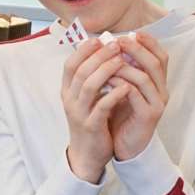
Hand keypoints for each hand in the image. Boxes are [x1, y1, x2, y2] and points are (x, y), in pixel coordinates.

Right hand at [61, 39, 128, 182]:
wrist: (87, 155)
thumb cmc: (90, 122)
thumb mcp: (86, 99)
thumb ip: (91, 79)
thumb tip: (102, 53)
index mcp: (67, 91)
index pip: (70, 64)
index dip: (84, 50)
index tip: (99, 39)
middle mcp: (69, 100)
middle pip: (80, 71)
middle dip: (98, 55)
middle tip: (116, 44)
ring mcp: (79, 113)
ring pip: (89, 86)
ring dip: (106, 70)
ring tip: (122, 60)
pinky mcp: (91, 126)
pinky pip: (101, 107)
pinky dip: (114, 94)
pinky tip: (127, 86)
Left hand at [108, 33, 168, 162]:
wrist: (126, 146)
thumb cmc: (123, 115)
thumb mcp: (124, 89)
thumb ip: (124, 70)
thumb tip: (111, 45)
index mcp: (158, 83)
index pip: (161, 56)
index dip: (149, 42)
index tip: (133, 33)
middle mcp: (162, 91)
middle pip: (155, 63)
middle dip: (137, 49)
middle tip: (119, 41)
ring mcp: (157, 104)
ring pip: (145, 78)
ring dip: (126, 66)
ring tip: (109, 60)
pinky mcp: (148, 116)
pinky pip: (135, 95)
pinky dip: (121, 85)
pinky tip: (107, 80)